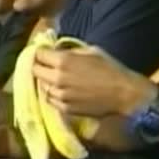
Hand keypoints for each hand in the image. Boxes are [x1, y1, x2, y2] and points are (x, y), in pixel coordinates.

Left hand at [32, 45, 153, 116]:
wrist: (123, 93)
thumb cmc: (110, 68)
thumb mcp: (91, 50)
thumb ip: (71, 50)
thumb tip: (57, 49)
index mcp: (63, 61)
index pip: (39, 54)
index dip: (41, 52)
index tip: (45, 52)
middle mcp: (57, 78)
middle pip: (35, 70)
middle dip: (39, 66)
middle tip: (47, 65)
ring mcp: (60, 95)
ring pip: (42, 86)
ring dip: (46, 81)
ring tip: (56, 79)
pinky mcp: (65, 109)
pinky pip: (50, 99)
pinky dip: (53, 94)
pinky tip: (63, 91)